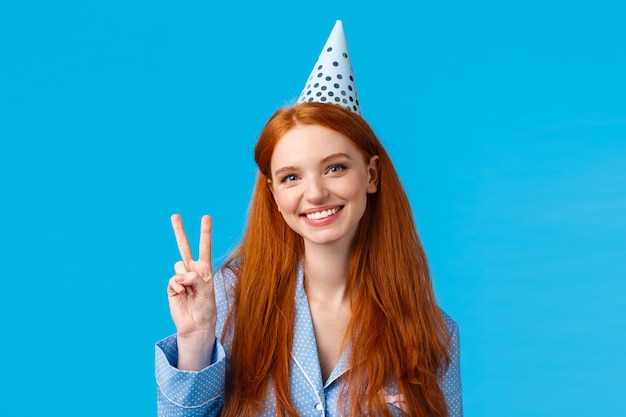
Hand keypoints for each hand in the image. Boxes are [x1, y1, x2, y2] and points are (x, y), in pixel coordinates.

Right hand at [167, 214, 216, 368]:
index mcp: (204, 269)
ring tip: (190, 290)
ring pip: (178, 265)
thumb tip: (179, 273)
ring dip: (185, 277)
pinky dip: (178, 286)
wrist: (196, 325)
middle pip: (184, 247)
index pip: (204, 247)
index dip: (205, 232)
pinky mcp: (172, 287)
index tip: (206, 217)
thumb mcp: (207, 291)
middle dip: (179, 231)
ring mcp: (180, 278)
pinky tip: (182, 294)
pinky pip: (173, 280)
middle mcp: (192, 271)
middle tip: (175, 216)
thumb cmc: (206, 308)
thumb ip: (195, 278)